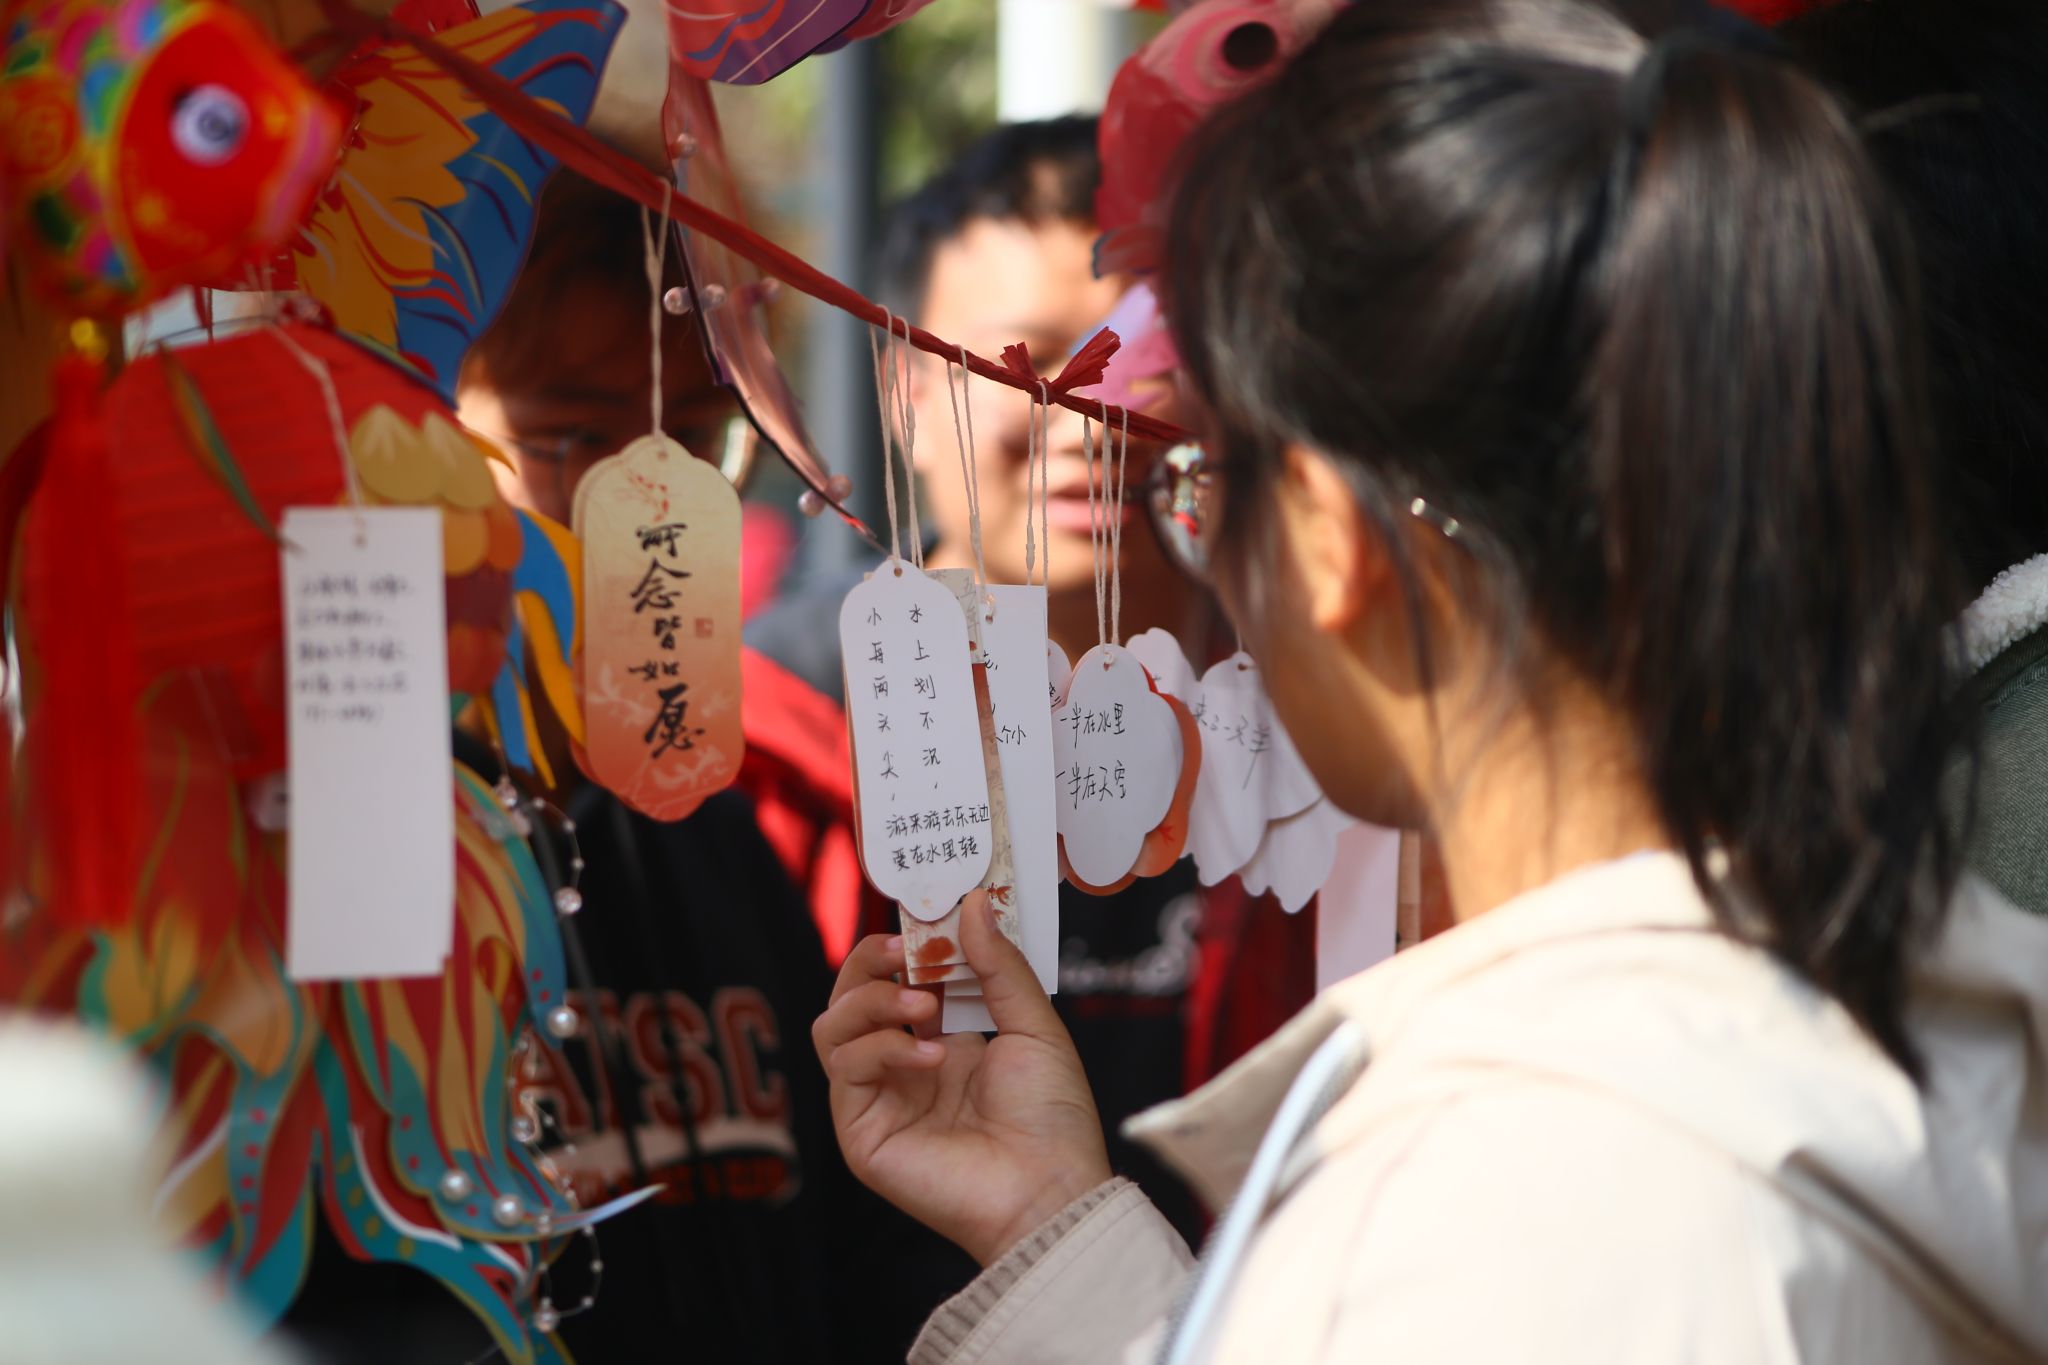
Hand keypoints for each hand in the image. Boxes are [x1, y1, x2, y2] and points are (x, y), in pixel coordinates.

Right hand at [813, 890, 1112, 1264]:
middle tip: (901, 948)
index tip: (923, 912)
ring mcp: (878, 1100)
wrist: (1050, 1188)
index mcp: (942, 1042)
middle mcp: (902, 1067)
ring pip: (831, 1027)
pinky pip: (846, 1067)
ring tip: (921, 1005)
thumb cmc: (1051, 1118)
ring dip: (872, 1002)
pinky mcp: (861, 1131)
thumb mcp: (1034, 1027)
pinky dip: (884, 1048)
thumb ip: (998, 966)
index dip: (902, 945)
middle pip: (850, 997)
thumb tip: (972, 903)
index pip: (896, 979)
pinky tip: (930, 1057)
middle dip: (868, 963)